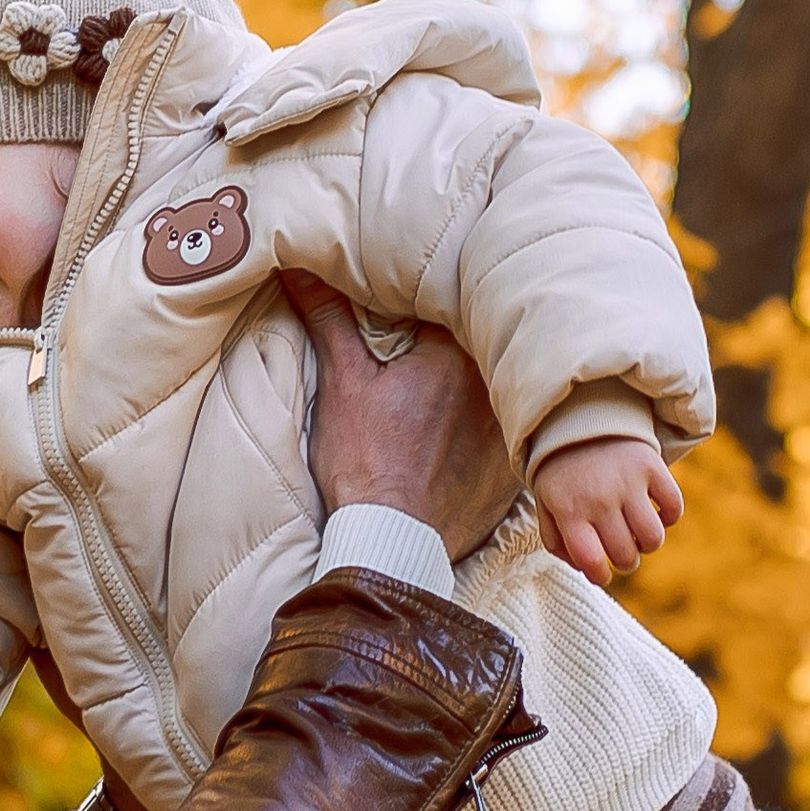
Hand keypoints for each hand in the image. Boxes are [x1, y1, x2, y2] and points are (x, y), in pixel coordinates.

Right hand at [284, 269, 518, 561]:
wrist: (390, 542)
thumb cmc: (365, 461)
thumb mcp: (342, 381)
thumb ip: (329, 318)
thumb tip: (299, 268)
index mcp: (459, 353)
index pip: (453, 301)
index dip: (429, 293)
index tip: (408, 293)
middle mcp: (496, 385)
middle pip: (479, 342)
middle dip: (453, 336)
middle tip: (421, 342)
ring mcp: (508, 429)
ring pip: (495, 385)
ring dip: (471, 381)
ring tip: (438, 389)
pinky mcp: (510, 469)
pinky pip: (504, 431)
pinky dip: (482, 427)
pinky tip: (453, 435)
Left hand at [530, 435, 682, 584]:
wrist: (578, 420)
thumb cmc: (562, 473)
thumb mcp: (546, 504)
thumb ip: (557, 541)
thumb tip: (585, 569)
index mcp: (568, 510)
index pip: (591, 562)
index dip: (600, 577)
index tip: (603, 574)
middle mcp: (598, 498)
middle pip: (626, 555)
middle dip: (625, 562)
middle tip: (621, 550)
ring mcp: (627, 481)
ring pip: (653, 539)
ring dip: (648, 544)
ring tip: (637, 533)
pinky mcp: (651, 466)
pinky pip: (673, 508)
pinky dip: (669, 517)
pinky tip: (655, 511)